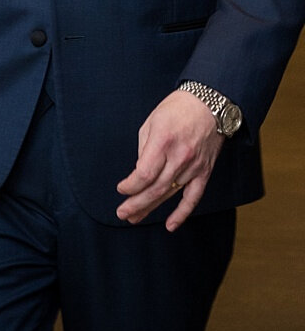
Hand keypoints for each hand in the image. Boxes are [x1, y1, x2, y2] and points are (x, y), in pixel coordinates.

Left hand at [116, 89, 225, 230]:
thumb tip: (140, 172)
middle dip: (136, 203)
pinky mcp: (204, 172)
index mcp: (163, 142)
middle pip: (156, 188)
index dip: (131, 185)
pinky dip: (182, 213)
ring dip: (151, 208)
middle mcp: (179, 157)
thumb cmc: (176, 109)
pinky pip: (193, 197)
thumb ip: (144, 148)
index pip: (145, 173)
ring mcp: (194, 167)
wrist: (209, 105)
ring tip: (135, 217)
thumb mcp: (152, 122)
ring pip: (170, 194)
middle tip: (122, 213)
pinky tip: (170, 224)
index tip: (121, 188)